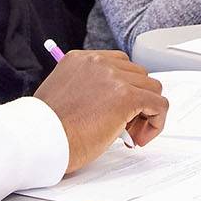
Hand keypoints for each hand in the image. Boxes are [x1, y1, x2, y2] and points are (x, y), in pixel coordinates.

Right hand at [33, 50, 169, 172]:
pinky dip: (157, 121)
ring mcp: (113, 77)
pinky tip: (140, 138)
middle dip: (136, 100)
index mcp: (80, 59)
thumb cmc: (48, 129)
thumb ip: (89, 89)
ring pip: (152, 88)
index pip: (119, 64)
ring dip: (146, 111)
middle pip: (138, 74)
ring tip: (130, 134)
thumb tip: (114, 103)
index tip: (116, 111)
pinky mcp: (126, 97)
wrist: (41, 141)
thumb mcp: (65, 96)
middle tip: (125, 126)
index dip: (124, 88)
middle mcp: (97, 62)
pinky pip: (159, 105)